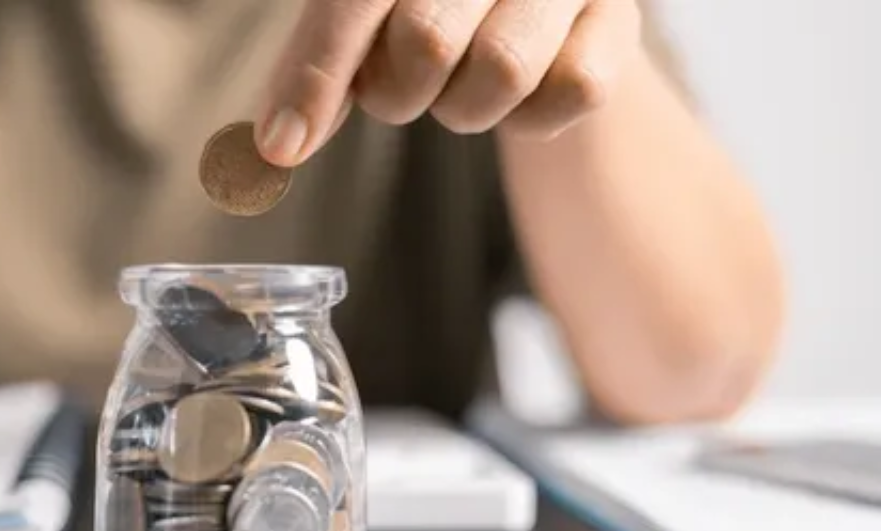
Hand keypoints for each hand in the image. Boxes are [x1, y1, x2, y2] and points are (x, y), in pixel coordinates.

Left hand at [257, 0, 643, 164]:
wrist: (541, 2)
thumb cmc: (437, 5)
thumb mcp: (370, 13)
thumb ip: (323, 60)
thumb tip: (280, 142)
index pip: (352, 1)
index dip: (314, 77)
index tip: (283, 146)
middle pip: (424, 41)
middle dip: (396, 93)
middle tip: (403, 90)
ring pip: (501, 71)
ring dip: (463, 108)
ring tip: (462, 86)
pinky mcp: (619, 18)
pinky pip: (567, 94)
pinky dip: (529, 118)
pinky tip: (521, 93)